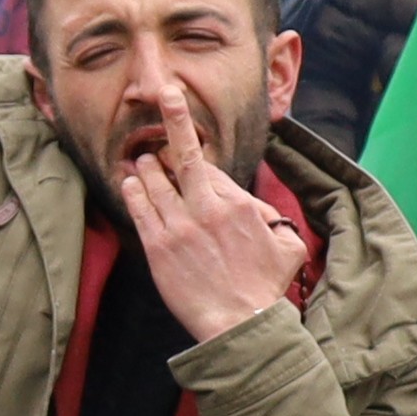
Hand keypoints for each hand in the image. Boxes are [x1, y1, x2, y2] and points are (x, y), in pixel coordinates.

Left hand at [112, 108, 304, 341]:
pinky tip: (129, 181)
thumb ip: (271, 216)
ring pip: (155, 182)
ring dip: (147, 165)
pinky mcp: (158, 246)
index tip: (186, 145)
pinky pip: (140, 209)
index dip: (197, 158)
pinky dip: (133, 190)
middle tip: (164, 92)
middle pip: (186, 155)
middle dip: (175, 118)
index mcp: (238, 204)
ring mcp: (179, 226)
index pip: (210, 168)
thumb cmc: (266, 287)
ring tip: (141, 159)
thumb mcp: (287, 244)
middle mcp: (206, 209)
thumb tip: (256, 206)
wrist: (240, 323)